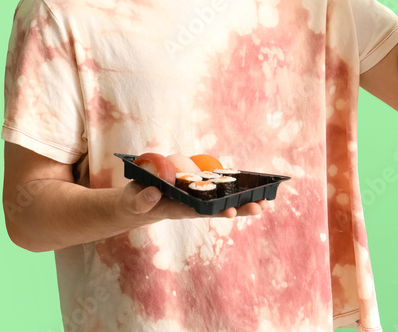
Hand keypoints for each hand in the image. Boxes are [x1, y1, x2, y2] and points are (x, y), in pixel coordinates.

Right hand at [117, 180, 270, 223]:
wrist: (137, 200)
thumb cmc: (135, 201)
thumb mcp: (134, 202)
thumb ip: (142, 199)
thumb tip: (154, 193)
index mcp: (177, 209)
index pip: (199, 211)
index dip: (215, 211)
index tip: (231, 212)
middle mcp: (190, 204)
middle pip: (217, 208)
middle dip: (238, 208)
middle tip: (259, 208)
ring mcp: (194, 197)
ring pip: (220, 200)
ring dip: (241, 200)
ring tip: (263, 202)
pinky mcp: (195, 188)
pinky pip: (215, 188)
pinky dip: (231, 187)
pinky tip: (249, 186)